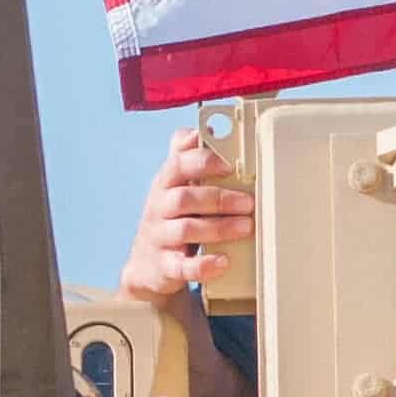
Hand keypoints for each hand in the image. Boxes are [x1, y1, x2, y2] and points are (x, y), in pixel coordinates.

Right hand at [120, 123, 254, 303]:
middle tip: (249, 202)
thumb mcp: (173, 185)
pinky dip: (203, 265)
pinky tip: (223, 262)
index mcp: (165, 183)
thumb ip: (185, 157)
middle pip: (185, 198)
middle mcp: (159, 208)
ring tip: (246, 227)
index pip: (178, 164)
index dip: (203, 161)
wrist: (146, 266)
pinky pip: (182, 267)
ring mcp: (160, 237)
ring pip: (186, 229)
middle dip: (219, 198)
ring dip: (219, 227)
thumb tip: (200, 129)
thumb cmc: (170, 217)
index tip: (229, 164)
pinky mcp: (165, 266)